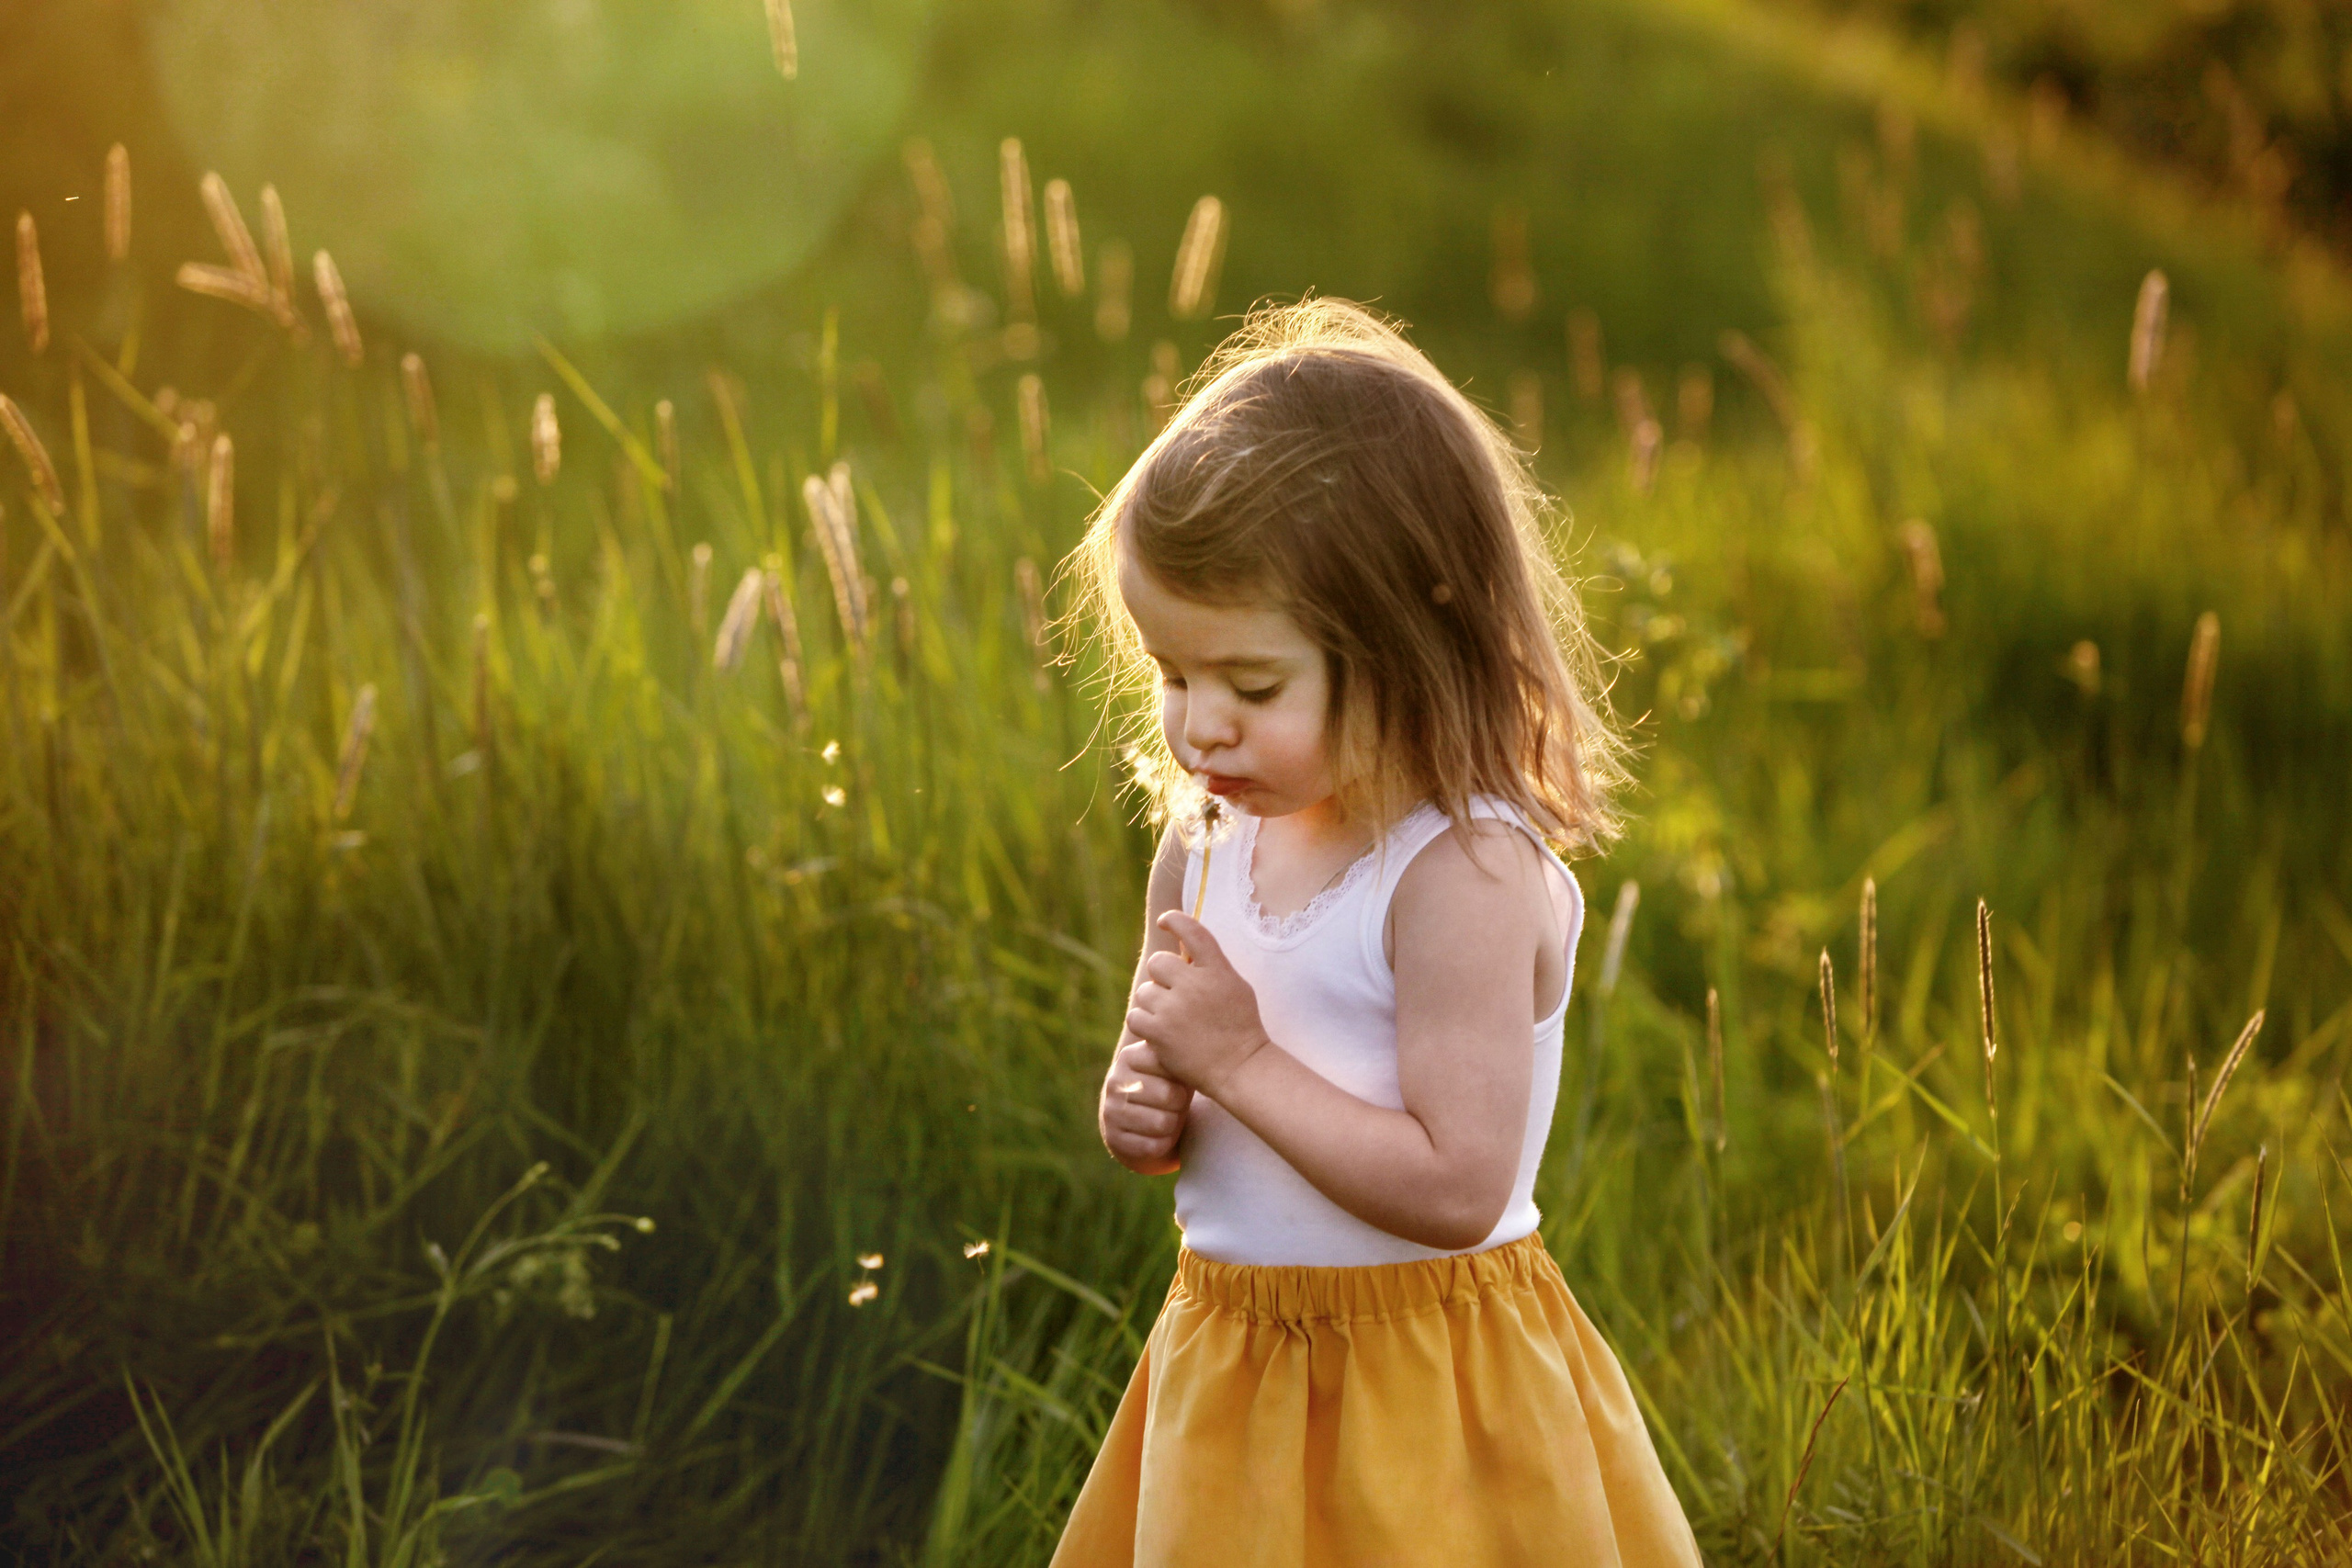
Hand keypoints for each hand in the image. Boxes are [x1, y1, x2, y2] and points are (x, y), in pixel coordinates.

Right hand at [1100, 1039, 1193, 1173]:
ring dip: (1174, 1124)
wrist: (1142, 1119)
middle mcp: (1115, 1082)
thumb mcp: (1174, 1066)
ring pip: (1162, 1123)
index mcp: (1129, 1057)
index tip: (1179, 1079)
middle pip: (1168, 1096)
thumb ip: (1182, 1054)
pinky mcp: (1114, 1139)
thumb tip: (1199, 1046)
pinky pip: (1153, 1146)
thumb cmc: (1169, 1086)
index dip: (1184, 1077)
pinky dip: (1164, 1143)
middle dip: (1181, 1103)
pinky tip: (1160, 1135)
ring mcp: (1111, 1111)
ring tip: (1169, 1117)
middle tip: (1177, 1102)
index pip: (1169, 1065)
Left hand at [1127, 912, 1271, 1099]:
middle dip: (1162, 976)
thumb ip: (1211, 965)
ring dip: (1153, 1002)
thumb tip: (1184, 947)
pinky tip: (1159, 1031)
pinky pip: (1135, 1016)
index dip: (1174, 920)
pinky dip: (1144, 1023)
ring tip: (1170, 1018)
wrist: (1239, 1067)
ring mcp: (1174, 1009)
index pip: (1192, 931)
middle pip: (1158, 962)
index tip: (1164, 921)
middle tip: (1173, 993)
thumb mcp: (1235, 986)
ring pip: (1144, 991)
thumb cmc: (1240, 1026)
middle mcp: (1194, 985)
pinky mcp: (1159, 1032)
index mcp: (1217, 970)